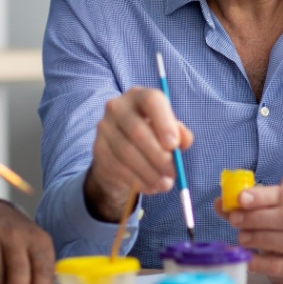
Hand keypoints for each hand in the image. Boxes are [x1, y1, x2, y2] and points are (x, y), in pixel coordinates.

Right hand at [82, 87, 193, 222]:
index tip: (174, 145)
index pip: (151, 101)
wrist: (120, 150)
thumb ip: (179, 133)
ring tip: (165, 184)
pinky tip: (151, 186)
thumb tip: (185, 140)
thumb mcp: (168, 130)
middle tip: (173, 173)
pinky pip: (119, 167)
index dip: (164, 123)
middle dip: (158, 156)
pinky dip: (138, 180)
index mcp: (139, 96)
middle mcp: (118, 107)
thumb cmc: (151, 134)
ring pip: (127, 153)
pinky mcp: (98, 149)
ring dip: (150, 172)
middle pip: (138, 131)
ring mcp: (104, 128)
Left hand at [220, 183, 282, 283]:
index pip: (282, 195)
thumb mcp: (262, 211)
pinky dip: (260, 261)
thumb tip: (220, 202)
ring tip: (242, 237)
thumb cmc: (278, 226)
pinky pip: (280, 265)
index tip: (241, 198)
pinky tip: (247, 257)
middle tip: (235, 219)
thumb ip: (242, 207)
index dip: (261, 196)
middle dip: (256, 218)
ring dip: (258, 238)